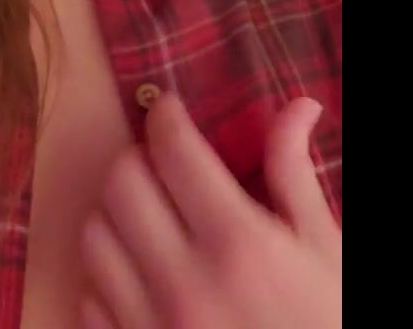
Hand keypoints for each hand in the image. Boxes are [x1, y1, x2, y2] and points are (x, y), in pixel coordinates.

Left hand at [81, 92, 340, 328]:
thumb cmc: (323, 321)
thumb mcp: (324, 247)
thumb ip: (294, 172)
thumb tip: (298, 106)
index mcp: (238, 243)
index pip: (173, 151)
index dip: (167, 116)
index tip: (169, 108)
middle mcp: (185, 282)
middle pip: (120, 184)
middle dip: (139, 159)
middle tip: (162, 162)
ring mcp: (152, 326)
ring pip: (93, 237)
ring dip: (116, 213)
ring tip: (148, 214)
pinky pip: (88, 300)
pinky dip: (105, 275)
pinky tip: (140, 270)